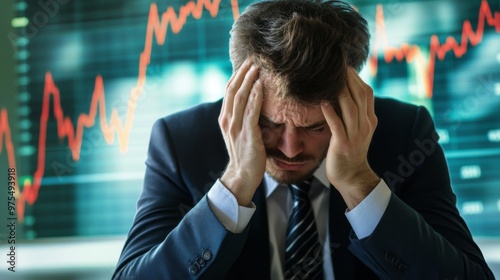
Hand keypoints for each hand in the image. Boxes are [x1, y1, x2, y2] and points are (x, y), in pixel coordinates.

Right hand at [219, 59, 264, 205]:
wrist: (242, 175)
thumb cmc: (244, 154)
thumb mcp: (239, 133)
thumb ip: (241, 118)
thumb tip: (250, 103)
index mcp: (225, 118)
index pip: (229, 91)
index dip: (237, 75)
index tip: (246, 63)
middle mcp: (228, 120)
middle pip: (232, 90)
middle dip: (243, 73)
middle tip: (253, 59)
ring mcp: (236, 127)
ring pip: (240, 97)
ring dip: (249, 80)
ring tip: (257, 67)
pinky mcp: (247, 134)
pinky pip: (251, 112)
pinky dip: (255, 97)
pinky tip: (261, 86)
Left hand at [321, 68, 379, 208]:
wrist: (352, 176)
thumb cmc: (349, 151)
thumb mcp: (356, 129)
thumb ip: (352, 112)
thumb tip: (340, 92)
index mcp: (369, 119)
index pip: (366, 92)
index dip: (356, 77)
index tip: (344, 65)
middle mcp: (365, 124)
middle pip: (360, 95)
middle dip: (348, 78)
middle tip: (336, 64)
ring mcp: (356, 135)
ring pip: (351, 108)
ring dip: (340, 91)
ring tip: (330, 78)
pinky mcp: (343, 145)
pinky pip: (338, 126)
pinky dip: (331, 113)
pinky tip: (322, 103)